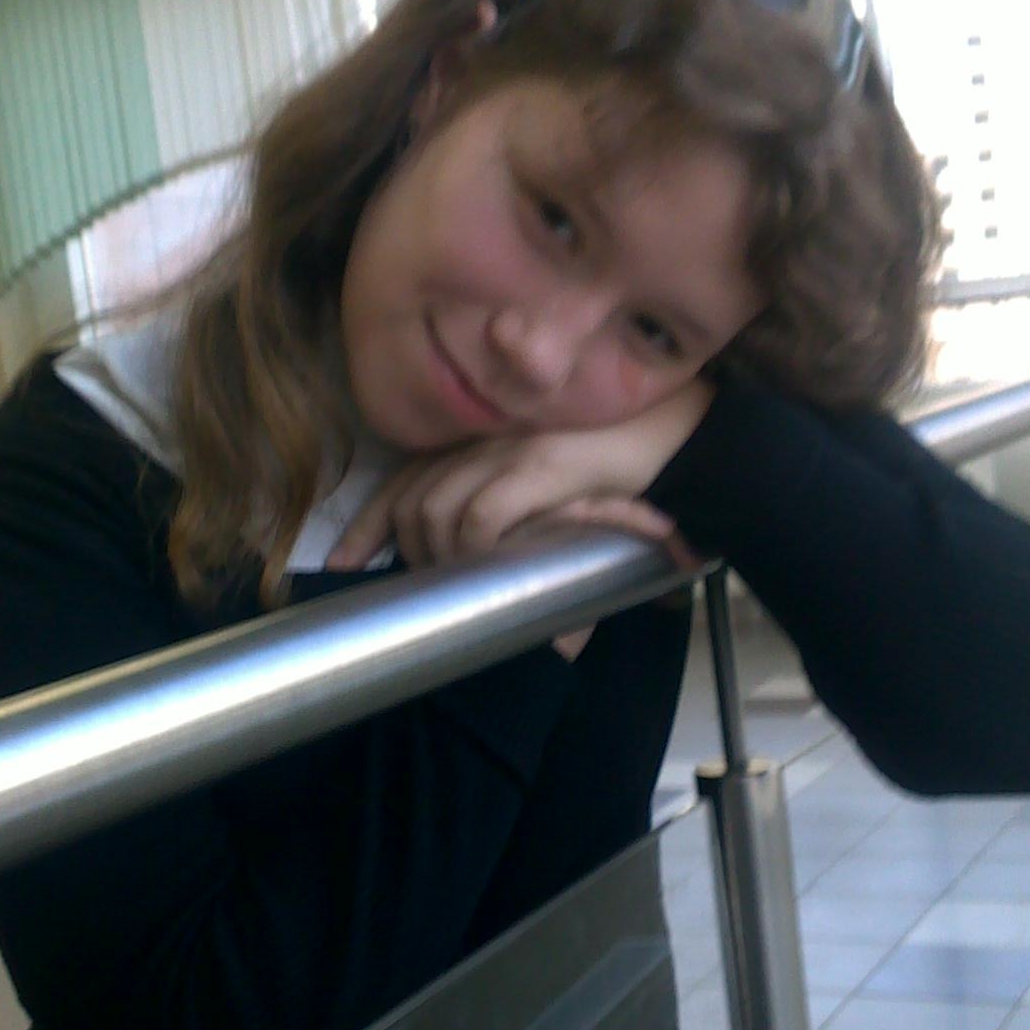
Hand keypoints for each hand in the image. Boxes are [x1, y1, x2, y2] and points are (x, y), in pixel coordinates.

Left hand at [327, 381, 709, 658]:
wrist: (684, 440)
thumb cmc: (623, 472)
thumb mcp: (552, 494)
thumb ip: (513, 515)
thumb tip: (476, 567)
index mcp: (484, 444)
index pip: (404, 480)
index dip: (367, 524)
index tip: (344, 565)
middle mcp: (486, 440)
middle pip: (408, 500)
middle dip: (403, 551)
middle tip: (431, 589)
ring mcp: (511, 450)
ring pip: (434, 511)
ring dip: (440, 557)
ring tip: (468, 585)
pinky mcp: (540, 466)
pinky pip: (481, 515)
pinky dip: (475, 547)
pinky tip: (491, 566)